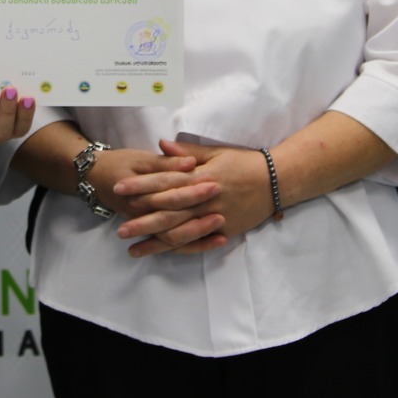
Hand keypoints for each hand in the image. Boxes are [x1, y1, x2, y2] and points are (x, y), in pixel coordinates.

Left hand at [111, 140, 273, 257]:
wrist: (278, 180)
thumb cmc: (245, 162)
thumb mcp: (217, 152)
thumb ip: (187, 152)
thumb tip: (161, 144)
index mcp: (200, 177)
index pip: (164, 182)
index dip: (140, 187)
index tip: (119, 189)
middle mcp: (204, 200)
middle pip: (168, 212)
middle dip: (142, 221)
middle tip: (119, 229)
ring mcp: (214, 218)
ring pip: (180, 233)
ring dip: (155, 242)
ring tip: (134, 248)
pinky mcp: (224, 231)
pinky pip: (198, 243)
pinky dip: (179, 249)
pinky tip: (163, 253)